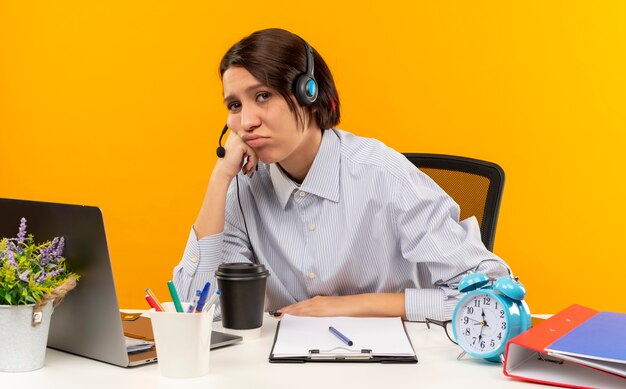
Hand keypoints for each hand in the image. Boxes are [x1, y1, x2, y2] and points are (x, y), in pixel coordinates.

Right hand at [214, 130, 257, 180]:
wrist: (224, 171)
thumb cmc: (232, 164)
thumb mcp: (242, 152)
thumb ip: (249, 146)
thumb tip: (260, 146)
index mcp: (236, 134)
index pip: (252, 139)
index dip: (253, 151)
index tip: (251, 160)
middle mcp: (236, 134)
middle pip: (255, 144)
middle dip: (254, 157)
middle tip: (250, 166)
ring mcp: (238, 138)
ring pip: (255, 149)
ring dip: (253, 161)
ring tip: (248, 168)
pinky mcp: (241, 144)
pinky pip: (253, 153)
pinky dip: (251, 163)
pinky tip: (246, 167)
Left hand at [276, 293, 405, 318]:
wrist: (357, 304)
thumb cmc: (347, 308)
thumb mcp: (333, 310)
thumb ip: (325, 312)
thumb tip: (317, 316)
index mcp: (320, 302)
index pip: (303, 305)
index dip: (292, 307)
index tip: (283, 309)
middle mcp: (319, 301)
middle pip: (300, 305)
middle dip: (288, 308)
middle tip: (276, 311)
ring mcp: (320, 304)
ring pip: (302, 307)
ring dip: (291, 309)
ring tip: (281, 312)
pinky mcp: (323, 308)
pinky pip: (308, 310)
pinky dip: (299, 311)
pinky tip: (293, 312)